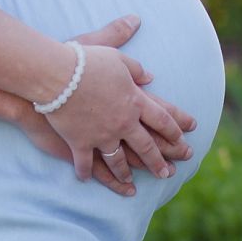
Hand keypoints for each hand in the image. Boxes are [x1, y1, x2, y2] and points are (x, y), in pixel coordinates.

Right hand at [46, 44, 190, 183]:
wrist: (57, 75)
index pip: (162, 118)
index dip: (175, 129)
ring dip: (126, 173)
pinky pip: (86, 163)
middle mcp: (123, 122)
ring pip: (119, 160)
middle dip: (158, 161)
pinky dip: (86, 173)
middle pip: (146, 146)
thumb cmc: (87, 61)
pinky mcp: (80, 143)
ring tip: (131, 183)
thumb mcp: (116, 57)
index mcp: (135, 100)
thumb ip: (135, 68)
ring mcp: (102, 135)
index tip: (185, 138)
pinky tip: (86, 180)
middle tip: (168, 174)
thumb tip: (151, 76)